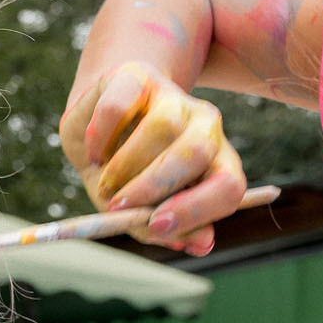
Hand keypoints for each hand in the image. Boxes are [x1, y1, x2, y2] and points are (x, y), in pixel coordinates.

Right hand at [58, 62, 246, 254]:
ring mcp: (174, 97)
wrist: (103, 122)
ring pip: (162, 128)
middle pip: (197, 152)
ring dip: (125, 165)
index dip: (197, 209)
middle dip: (154, 186)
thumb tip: (203, 245)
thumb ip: (169, 227)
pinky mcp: (138, 77)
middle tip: (119, 207)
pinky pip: (119, 107)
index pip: (229, 186)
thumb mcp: (145, 206)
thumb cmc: (129, 174)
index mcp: (220, 162)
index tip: (157, 225)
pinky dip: (100, 137)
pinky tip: (93, 154)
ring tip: (104, 185)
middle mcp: (206, 126)